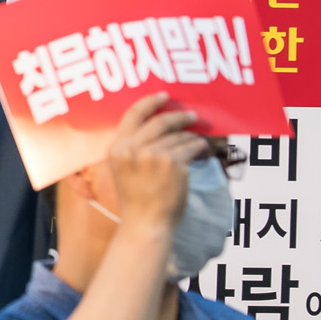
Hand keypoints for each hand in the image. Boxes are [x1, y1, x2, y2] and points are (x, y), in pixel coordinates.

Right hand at [103, 92, 204, 232]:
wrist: (145, 224)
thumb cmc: (136, 200)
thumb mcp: (122, 170)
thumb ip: (132, 148)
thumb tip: (157, 127)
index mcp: (117, 148)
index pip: (133, 114)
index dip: (150, 102)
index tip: (164, 96)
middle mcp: (132, 148)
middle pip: (160, 121)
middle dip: (179, 116)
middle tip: (191, 116)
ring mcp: (153, 155)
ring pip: (178, 135)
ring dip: (191, 137)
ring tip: (198, 142)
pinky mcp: (173, 163)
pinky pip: (191, 147)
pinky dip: (199, 147)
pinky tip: (203, 150)